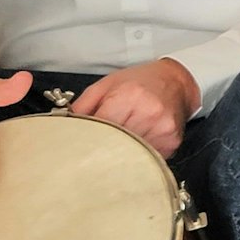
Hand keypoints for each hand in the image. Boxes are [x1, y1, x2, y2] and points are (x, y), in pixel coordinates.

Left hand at [70, 58, 198, 157]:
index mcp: (129, 96)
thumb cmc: (139, 82)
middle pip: (115, 144)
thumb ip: (82, 105)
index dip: (88, 138)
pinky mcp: (171, 142)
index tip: (81, 144)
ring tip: (120, 142)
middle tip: (96, 149)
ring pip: (131, 155)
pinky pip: (147, 158)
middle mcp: (148, 113)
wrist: (176, 81)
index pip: (101, 128)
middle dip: (103, 148)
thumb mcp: (105, 85)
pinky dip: (138, 155)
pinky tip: (138, 142)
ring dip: (121, 154)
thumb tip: (64, 128)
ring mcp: (162, 130)